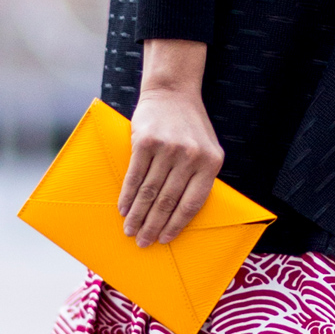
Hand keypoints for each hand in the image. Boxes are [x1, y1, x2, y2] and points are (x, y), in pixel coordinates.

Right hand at [119, 40, 223, 245]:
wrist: (173, 91)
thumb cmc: (190, 125)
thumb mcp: (207, 149)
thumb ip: (200, 176)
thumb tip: (181, 215)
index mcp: (210, 162)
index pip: (192, 203)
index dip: (176, 224)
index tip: (165, 239)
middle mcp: (190, 157)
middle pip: (168, 201)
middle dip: (154, 225)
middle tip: (143, 241)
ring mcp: (168, 149)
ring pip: (150, 192)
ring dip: (138, 216)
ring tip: (130, 230)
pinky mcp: (145, 142)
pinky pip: (135, 176)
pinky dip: (128, 196)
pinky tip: (123, 209)